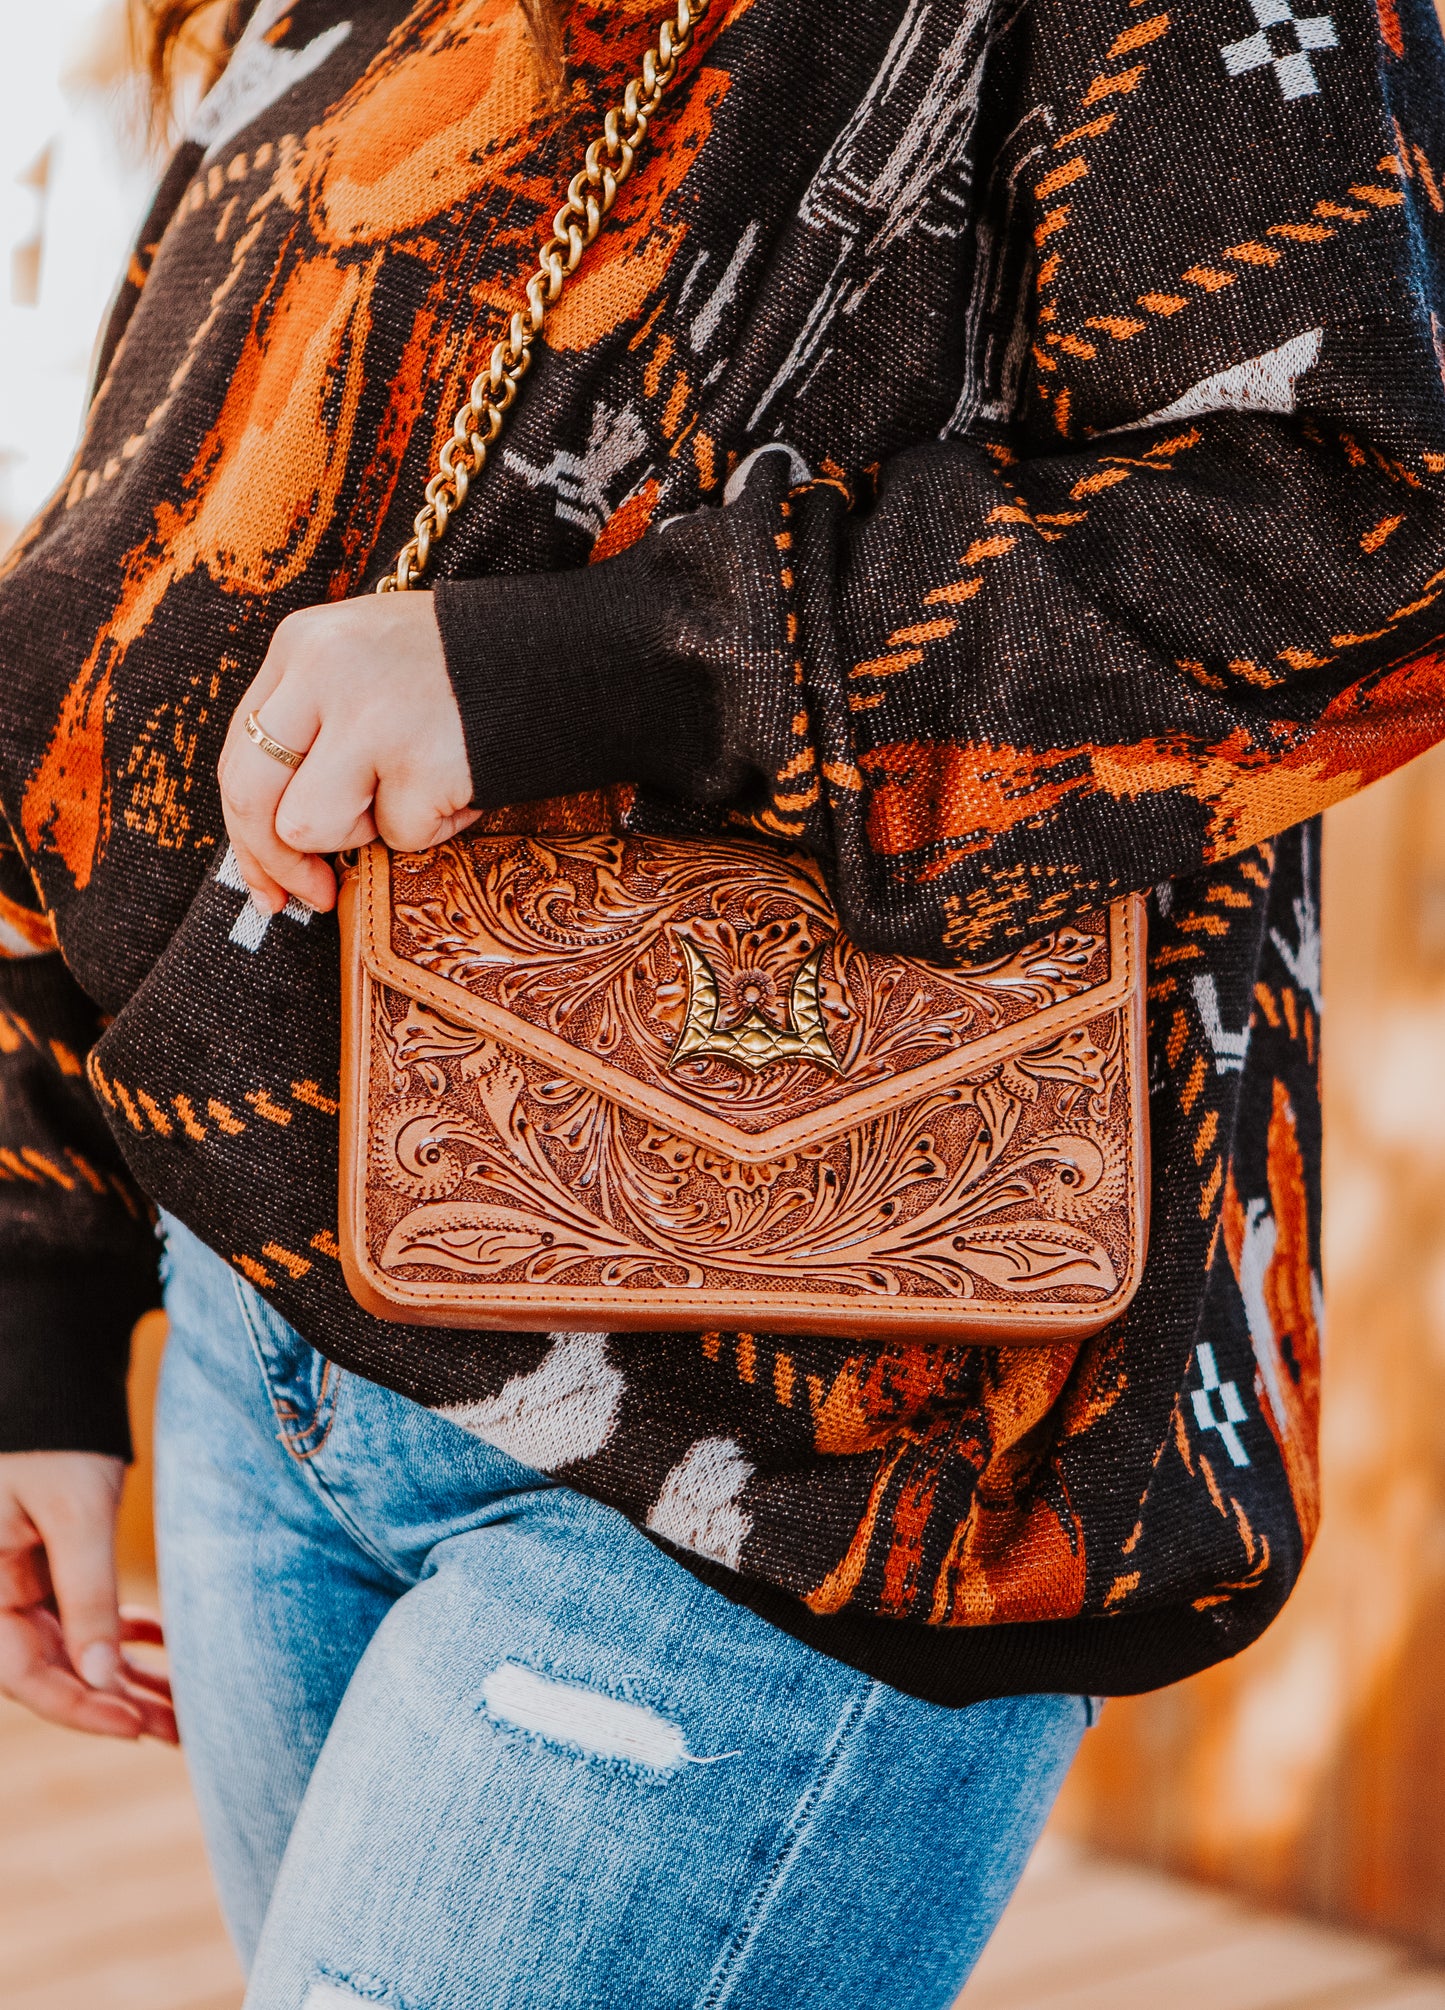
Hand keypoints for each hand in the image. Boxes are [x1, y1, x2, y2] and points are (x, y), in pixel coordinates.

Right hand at [0, 1452, 176, 1742]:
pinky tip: (162, 1646)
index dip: (77, 1707)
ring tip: (181, 1710)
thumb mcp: (75, 1511)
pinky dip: (121, 1631)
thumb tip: (102, 1679)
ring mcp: (20, 1578)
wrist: (53, 1369)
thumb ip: (87, 1592)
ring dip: (123, 1677)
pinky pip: (81, 1613)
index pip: (21, 1673)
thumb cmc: (56, 1431)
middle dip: (111, 1704)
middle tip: (176, 1731)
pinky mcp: (48, 1561)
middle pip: (50, 1668)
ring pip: (72, 1646)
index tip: (132, 1725)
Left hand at [218, 592, 478, 914]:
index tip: (267, 876)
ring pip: (311, 824)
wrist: (569, 657)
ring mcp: (371, 717)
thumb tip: (273, 828)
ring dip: (366, 832)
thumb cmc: (465, 674)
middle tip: (307, 893)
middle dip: (274, 859)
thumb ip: (315, 721)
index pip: (241, 750)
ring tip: (418, 790)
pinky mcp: (421, 761)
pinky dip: (434, 825)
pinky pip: (397, 834)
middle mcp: (325, 672)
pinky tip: (461, 783)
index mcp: (304, 643)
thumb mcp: (368, 663)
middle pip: (253, 793)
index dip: (246, 825)